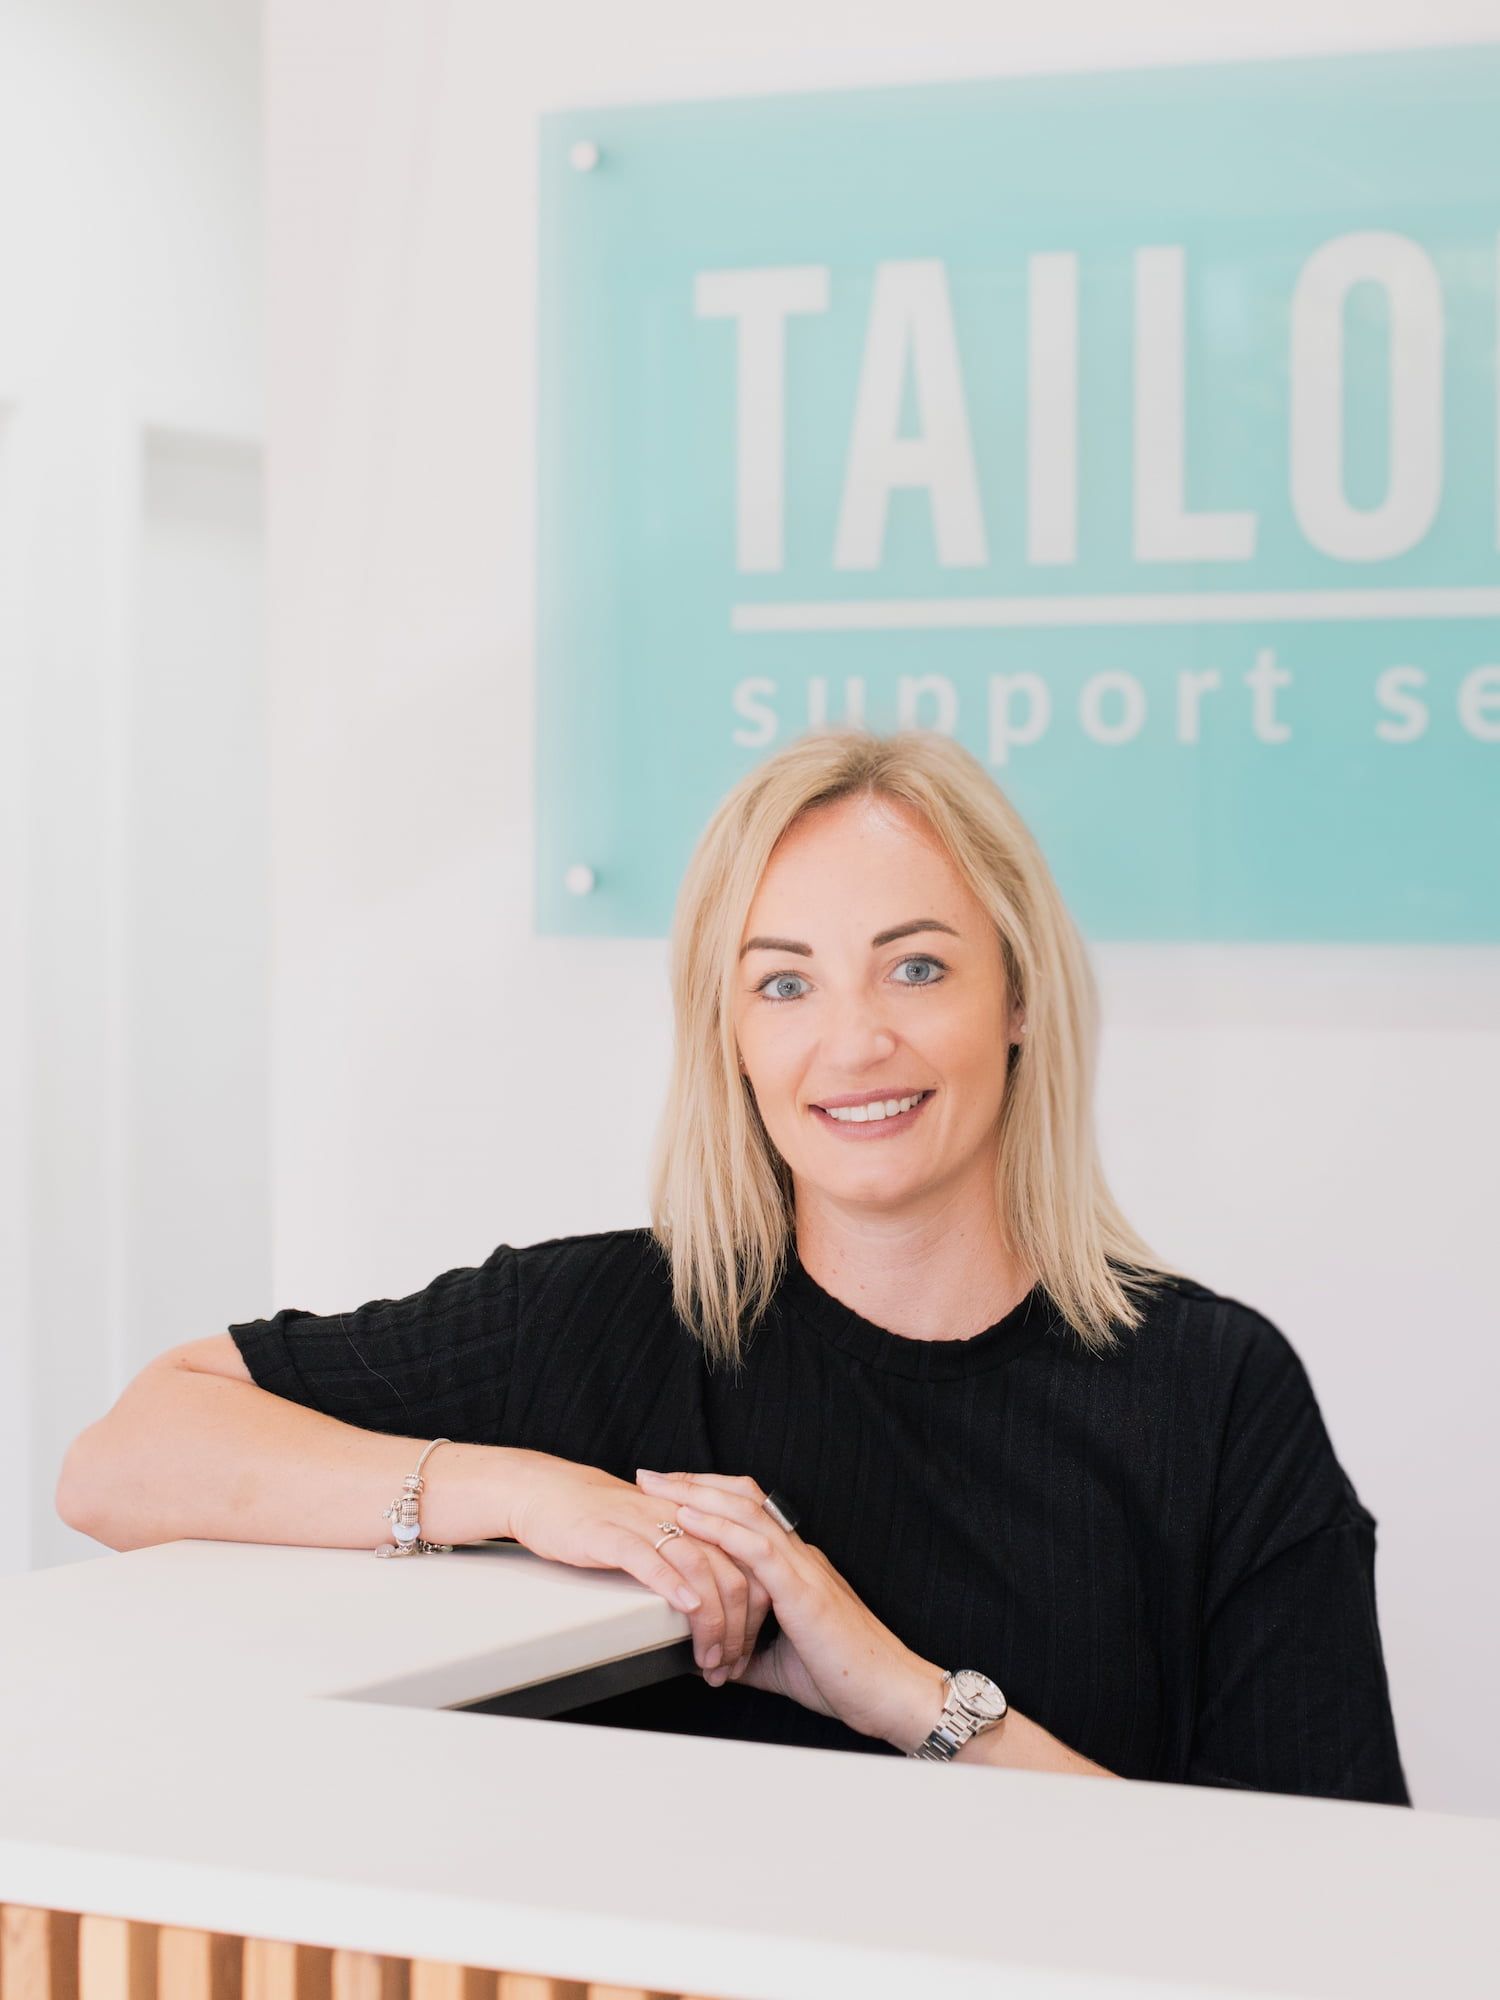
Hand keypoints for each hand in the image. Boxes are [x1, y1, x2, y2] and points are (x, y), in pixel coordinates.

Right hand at [505, 1451, 770, 1676]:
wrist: (547, 1492)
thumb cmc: (599, 1519)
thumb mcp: (655, 1536)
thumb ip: (687, 1560)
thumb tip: (714, 1608)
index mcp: (694, 1519)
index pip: (746, 1566)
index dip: (754, 1613)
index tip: (745, 1651)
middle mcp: (678, 1518)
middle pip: (732, 1571)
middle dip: (737, 1628)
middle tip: (729, 1666)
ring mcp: (645, 1524)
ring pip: (699, 1568)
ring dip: (711, 1620)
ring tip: (710, 1656)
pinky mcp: (611, 1534)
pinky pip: (649, 1557)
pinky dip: (671, 1584)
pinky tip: (685, 1607)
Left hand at [635, 1468, 945, 1747]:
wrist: (890, 1694)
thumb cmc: (845, 1679)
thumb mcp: (780, 1665)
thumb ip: (748, 1655)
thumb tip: (713, 1662)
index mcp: (795, 1568)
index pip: (747, 1514)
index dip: (707, 1497)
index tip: (668, 1492)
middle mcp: (798, 1556)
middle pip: (741, 1499)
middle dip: (692, 1482)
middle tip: (649, 1474)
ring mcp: (802, 1568)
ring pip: (745, 1512)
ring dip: (695, 1495)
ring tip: (657, 1486)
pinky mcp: (803, 1591)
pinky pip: (755, 1548)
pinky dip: (719, 1528)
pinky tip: (689, 1518)